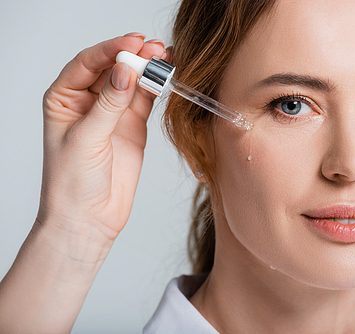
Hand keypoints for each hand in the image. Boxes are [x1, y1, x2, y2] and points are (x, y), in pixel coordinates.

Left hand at [38, 33, 167, 243]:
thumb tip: (126, 70)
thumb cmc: (71, 182)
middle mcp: (87, 102)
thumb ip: (109, 104)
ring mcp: (112, 113)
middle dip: (133, 56)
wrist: (89, 218)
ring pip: (132, 81)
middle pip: (112, 68)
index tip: (132, 44)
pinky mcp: (133, 126)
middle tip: (155, 49)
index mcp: (64, 98)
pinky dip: (156, 87)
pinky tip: (165, 76)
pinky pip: (145, 100)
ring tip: (166, 58)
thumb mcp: (86, 138)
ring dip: (148, 69)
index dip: (110, 50)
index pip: (87, 63)